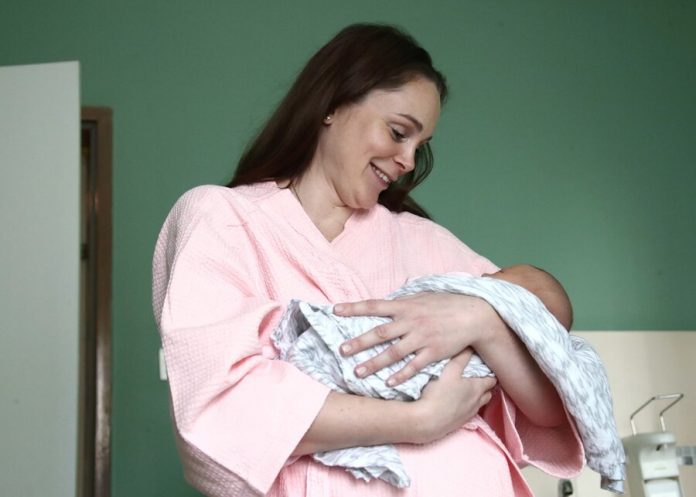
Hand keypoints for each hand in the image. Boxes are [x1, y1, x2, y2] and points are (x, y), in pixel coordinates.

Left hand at [334, 292, 489, 385]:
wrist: (474, 315)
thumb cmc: (446, 304)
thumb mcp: (423, 296)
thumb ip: (403, 300)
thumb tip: (386, 300)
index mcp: (406, 306)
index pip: (374, 305)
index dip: (354, 308)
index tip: (335, 310)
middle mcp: (411, 321)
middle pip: (380, 332)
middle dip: (359, 342)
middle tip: (341, 350)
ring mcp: (422, 338)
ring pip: (393, 353)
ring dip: (374, 363)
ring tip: (358, 372)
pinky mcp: (433, 352)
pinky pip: (414, 366)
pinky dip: (401, 375)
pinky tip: (388, 383)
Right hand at [410, 349, 496, 443]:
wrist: (425, 421)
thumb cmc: (437, 393)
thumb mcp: (450, 370)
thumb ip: (461, 357)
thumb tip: (469, 346)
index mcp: (476, 388)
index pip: (491, 380)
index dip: (490, 374)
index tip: (485, 369)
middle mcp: (476, 403)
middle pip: (488, 394)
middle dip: (485, 387)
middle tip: (478, 379)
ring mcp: (468, 415)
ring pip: (479, 405)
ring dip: (476, 398)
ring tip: (467, 392)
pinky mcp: (458, 424)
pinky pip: (468, 414)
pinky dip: (466, 408)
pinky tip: (456, 404)